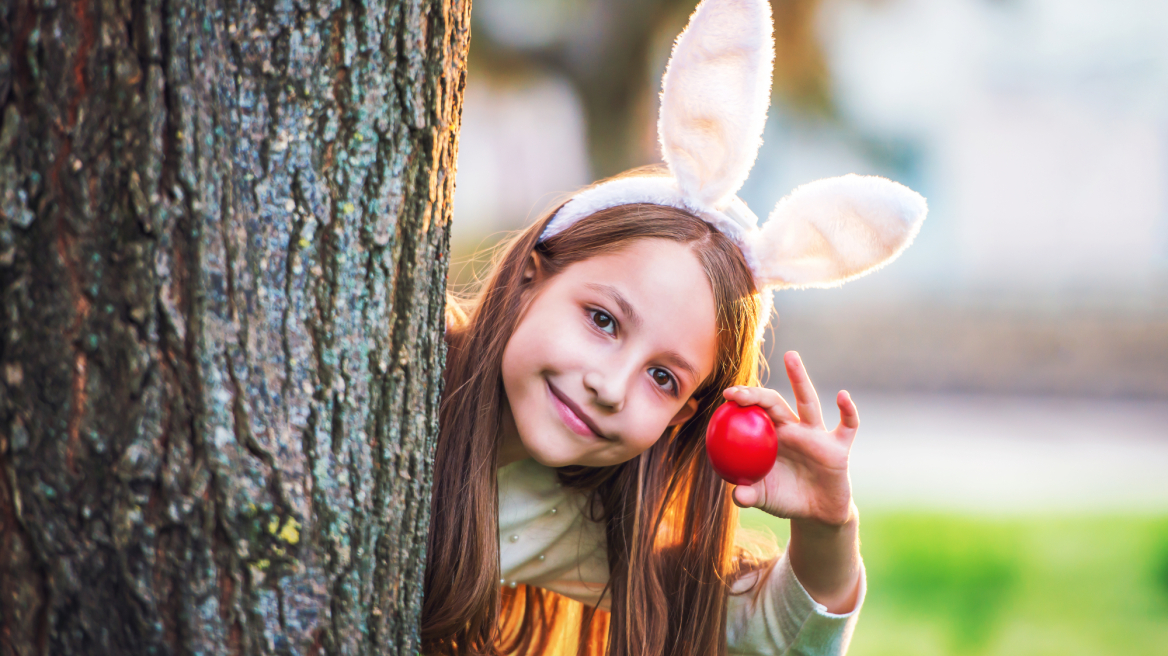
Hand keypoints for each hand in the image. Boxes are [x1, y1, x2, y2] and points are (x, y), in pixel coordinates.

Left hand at [721, 351, 856, 526]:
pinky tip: (843, 396)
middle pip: (775, 402)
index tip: (727, 395)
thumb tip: (736, 495)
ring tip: (790, 356)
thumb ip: (749, 496)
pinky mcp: (838, 446)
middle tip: (740, 389)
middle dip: (758, 393)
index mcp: (772, 437)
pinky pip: (847, 425)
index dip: (743, 400)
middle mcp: (793, 429)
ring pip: (808, 403)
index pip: (755, 411)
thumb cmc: (785, 498)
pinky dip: (848, 410)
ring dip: (799, 378)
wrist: (817, 513)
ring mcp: (816, 435)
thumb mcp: (764, 498)